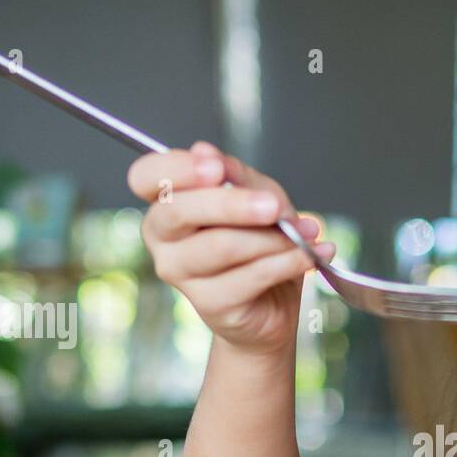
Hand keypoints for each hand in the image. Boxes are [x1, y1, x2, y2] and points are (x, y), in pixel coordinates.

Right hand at [126, 141, 332, 354]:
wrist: (273, 305)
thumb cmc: (259, 243)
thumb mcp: (257, 196)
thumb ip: (236, 176)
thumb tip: (204, 150)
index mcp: (165, 200)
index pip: (145, 176)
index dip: (176, 168)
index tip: (216, 167)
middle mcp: (162, 236)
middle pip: (180, 211)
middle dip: (232, 204)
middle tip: (274, 206)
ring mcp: (180, 273)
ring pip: (221, 245)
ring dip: (273, 238)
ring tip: (307, 234)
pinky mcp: (209, 304)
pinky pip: (251, 275)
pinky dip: (288, 262)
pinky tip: (310, 255)